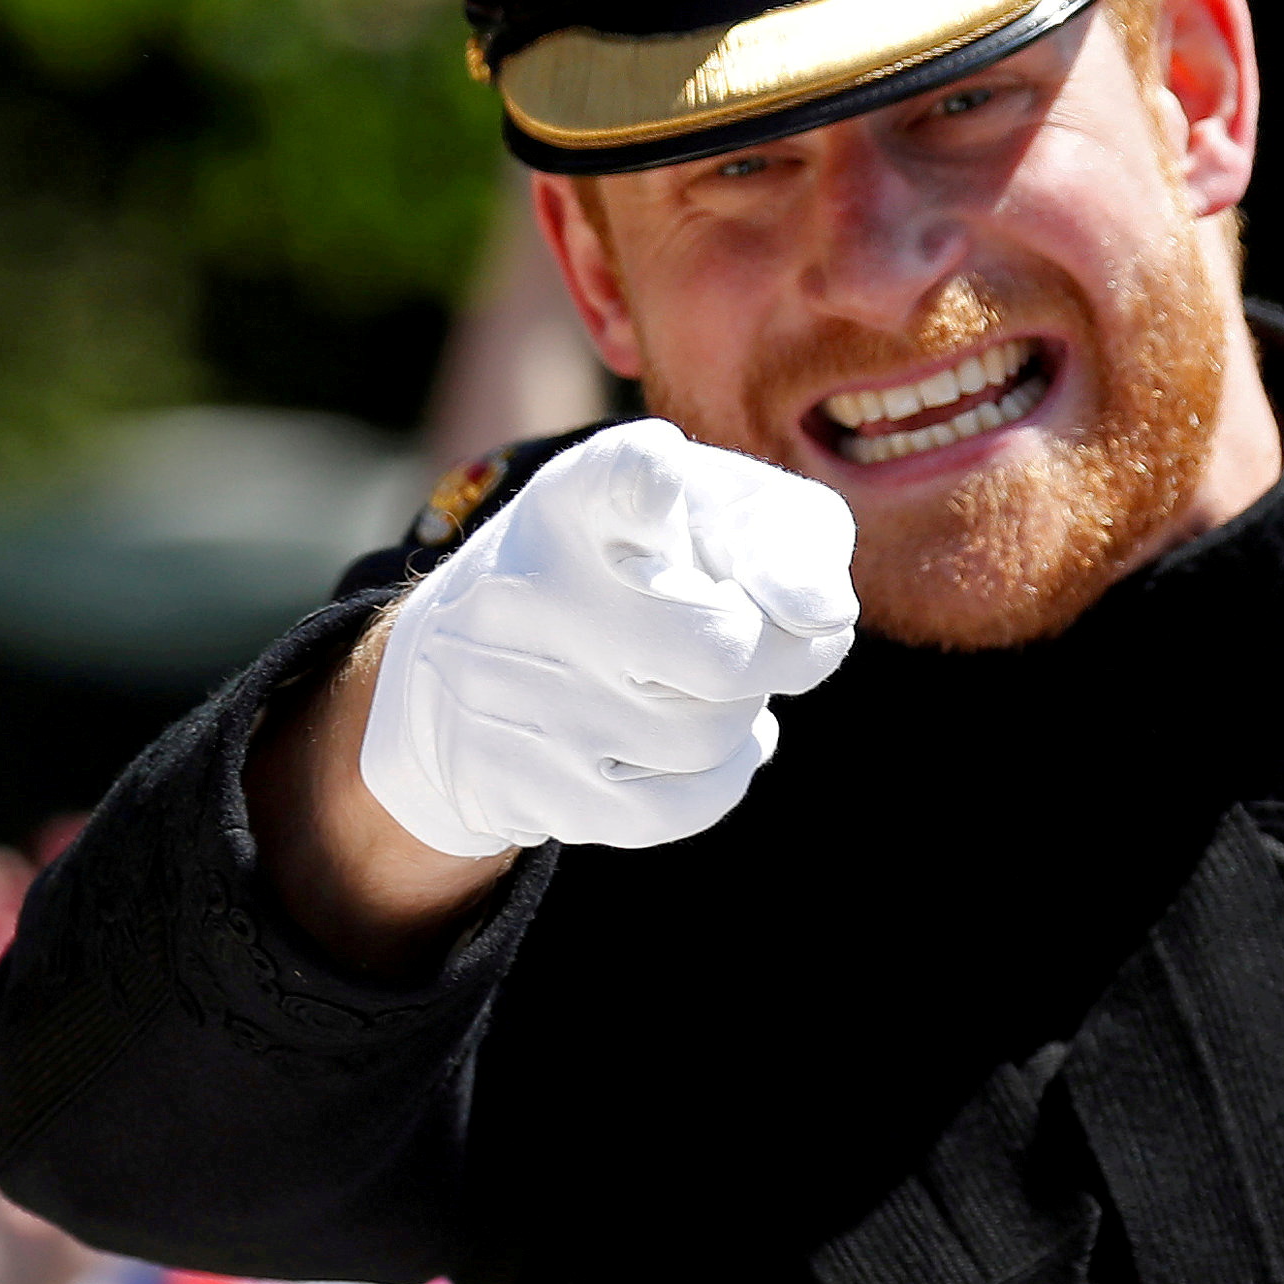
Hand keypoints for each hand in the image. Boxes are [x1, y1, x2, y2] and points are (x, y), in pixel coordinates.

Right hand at [357, 419, 858, 856]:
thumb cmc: (636, 571)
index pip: (612, 478)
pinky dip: (718, 778)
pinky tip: (713, 744)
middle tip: (778, 640)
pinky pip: (672, 809)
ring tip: (716, 683)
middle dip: (784, 656)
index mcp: (580, 501)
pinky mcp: (519, 783)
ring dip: (741, 713)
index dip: (644, 478)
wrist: (457, 669)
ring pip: (708, 733)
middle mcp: (534, 591)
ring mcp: (518, 696)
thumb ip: (784, 540)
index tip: (661, 475)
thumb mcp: (705, 516)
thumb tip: (826, 615)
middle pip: (720, 646)